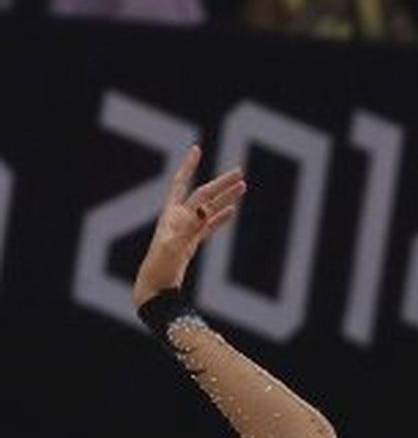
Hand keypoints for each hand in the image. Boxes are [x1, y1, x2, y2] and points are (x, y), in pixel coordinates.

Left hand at [133, 146, 245, 305]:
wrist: (155, 288)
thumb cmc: (160, 267)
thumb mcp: (174, 246)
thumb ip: (189, 226)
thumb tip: (204, 207)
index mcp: (171, 214)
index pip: (181, 183)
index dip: (189, 166)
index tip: (196, 149)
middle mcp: (179, 218)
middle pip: (203, 195)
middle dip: (221, 183)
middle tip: (240, 172)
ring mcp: (187, 229)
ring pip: (210, 209)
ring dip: (226, 198)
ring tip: (243, 187)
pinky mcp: (192, 242)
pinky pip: (210, 226)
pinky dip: (221, 217)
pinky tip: (232, 210)